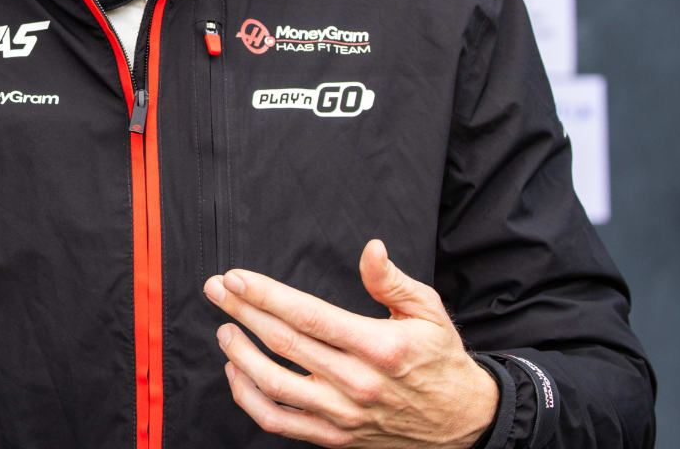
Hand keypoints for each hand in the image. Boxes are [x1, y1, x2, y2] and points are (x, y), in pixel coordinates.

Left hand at [203, 239, 497, 448]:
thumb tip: (371, 249)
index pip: (309, 317)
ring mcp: (343, 414)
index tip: (237, 278)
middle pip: (284, 344)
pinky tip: (238, 372)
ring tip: (225, 329)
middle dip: (242, 312)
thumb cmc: (441, 360)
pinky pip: (280, 422)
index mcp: (380, 347)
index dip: (266, 296)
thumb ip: (392, 281)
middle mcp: (358, 383)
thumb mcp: (429, 312)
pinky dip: (249, 398)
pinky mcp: (335, 437)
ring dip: (240, 354)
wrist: (463, 423)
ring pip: (274, 386)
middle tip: (216, 290)